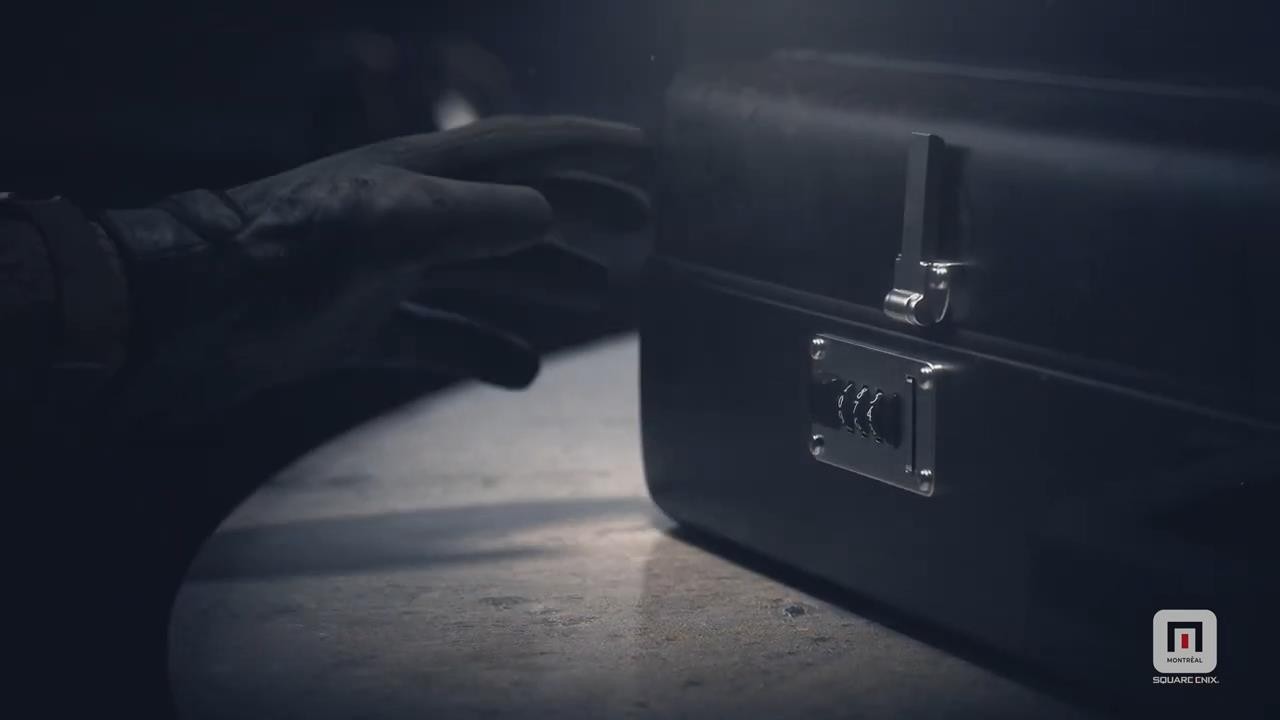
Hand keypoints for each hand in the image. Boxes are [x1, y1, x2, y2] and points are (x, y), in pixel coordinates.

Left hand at [97, 115, 648, 431]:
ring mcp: (378, 270)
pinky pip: (435, 334)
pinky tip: (518, 369)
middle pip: (510, 204)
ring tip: (597, 293)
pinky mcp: (353, 325)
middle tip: (639, 227)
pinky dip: (479, 348)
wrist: (172, 328)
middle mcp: (403, 213)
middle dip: (577, 210)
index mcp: (415, 175)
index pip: (518, 147)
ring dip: (540, 277)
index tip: (647, 153)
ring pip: (480, 268)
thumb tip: (547, 212)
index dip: (585, 147)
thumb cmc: (271, 267)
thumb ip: (465, 218)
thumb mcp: (377, 229)